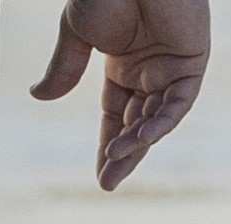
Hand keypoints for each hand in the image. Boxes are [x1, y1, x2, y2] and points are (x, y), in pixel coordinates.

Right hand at [30, 0, 207, 189]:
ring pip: (159, 116)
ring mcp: (171, 66)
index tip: (102, 176)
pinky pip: (179, 101)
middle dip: (125, 153)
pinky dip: (162, 120)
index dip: (110, 144)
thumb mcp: (76, 34)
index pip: (117, 115)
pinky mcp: (192, 60)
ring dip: (140, 140)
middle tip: (109, 182)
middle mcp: (149, 70)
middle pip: (138, 122)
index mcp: (123, 65)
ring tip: (118, 160)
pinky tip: (141, 137)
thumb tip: (39, 97)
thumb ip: (64, 68)